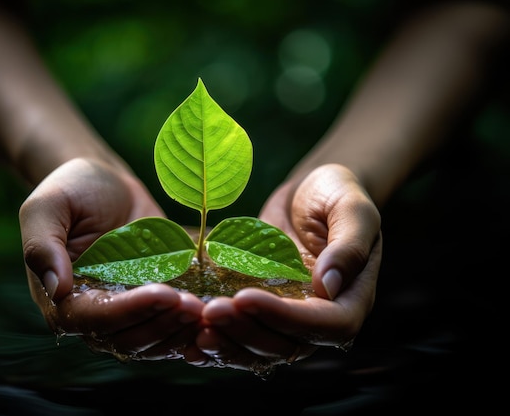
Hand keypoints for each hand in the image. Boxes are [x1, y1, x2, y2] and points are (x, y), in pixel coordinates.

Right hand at [20, 158, 204, 359]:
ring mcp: (126, 313)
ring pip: (152, 341)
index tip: (164, 293)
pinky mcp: (151, 305)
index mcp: (62, 300)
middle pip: (128, 339)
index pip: (96, 319)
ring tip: (205, 308)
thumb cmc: (72, 190)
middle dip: (161, 323)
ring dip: (179, 330)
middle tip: (193, 305)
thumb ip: (43, 245)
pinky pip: (169, 328)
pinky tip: (211, 314)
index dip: (131, 311)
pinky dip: (190, 328)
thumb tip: (57, 289)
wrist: (105, 184)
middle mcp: (93, 315)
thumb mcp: (48, 206)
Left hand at [183, 164, 381, 371]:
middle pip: (285, 344)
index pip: (322, 324)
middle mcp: (319, 320)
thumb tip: (330, 286)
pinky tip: (191, 339)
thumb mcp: (353, 209)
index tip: (246, 297)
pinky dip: (218, 344)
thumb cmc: (337, 195)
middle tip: (211, 310)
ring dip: (228, 342)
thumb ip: (349, 245)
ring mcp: (287, 319)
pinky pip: (241, 339)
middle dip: (246, 330)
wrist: (309, 193)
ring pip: (259, 350)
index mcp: (350, 300)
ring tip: (198, 324)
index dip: (283, 317)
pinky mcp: (262, 314)